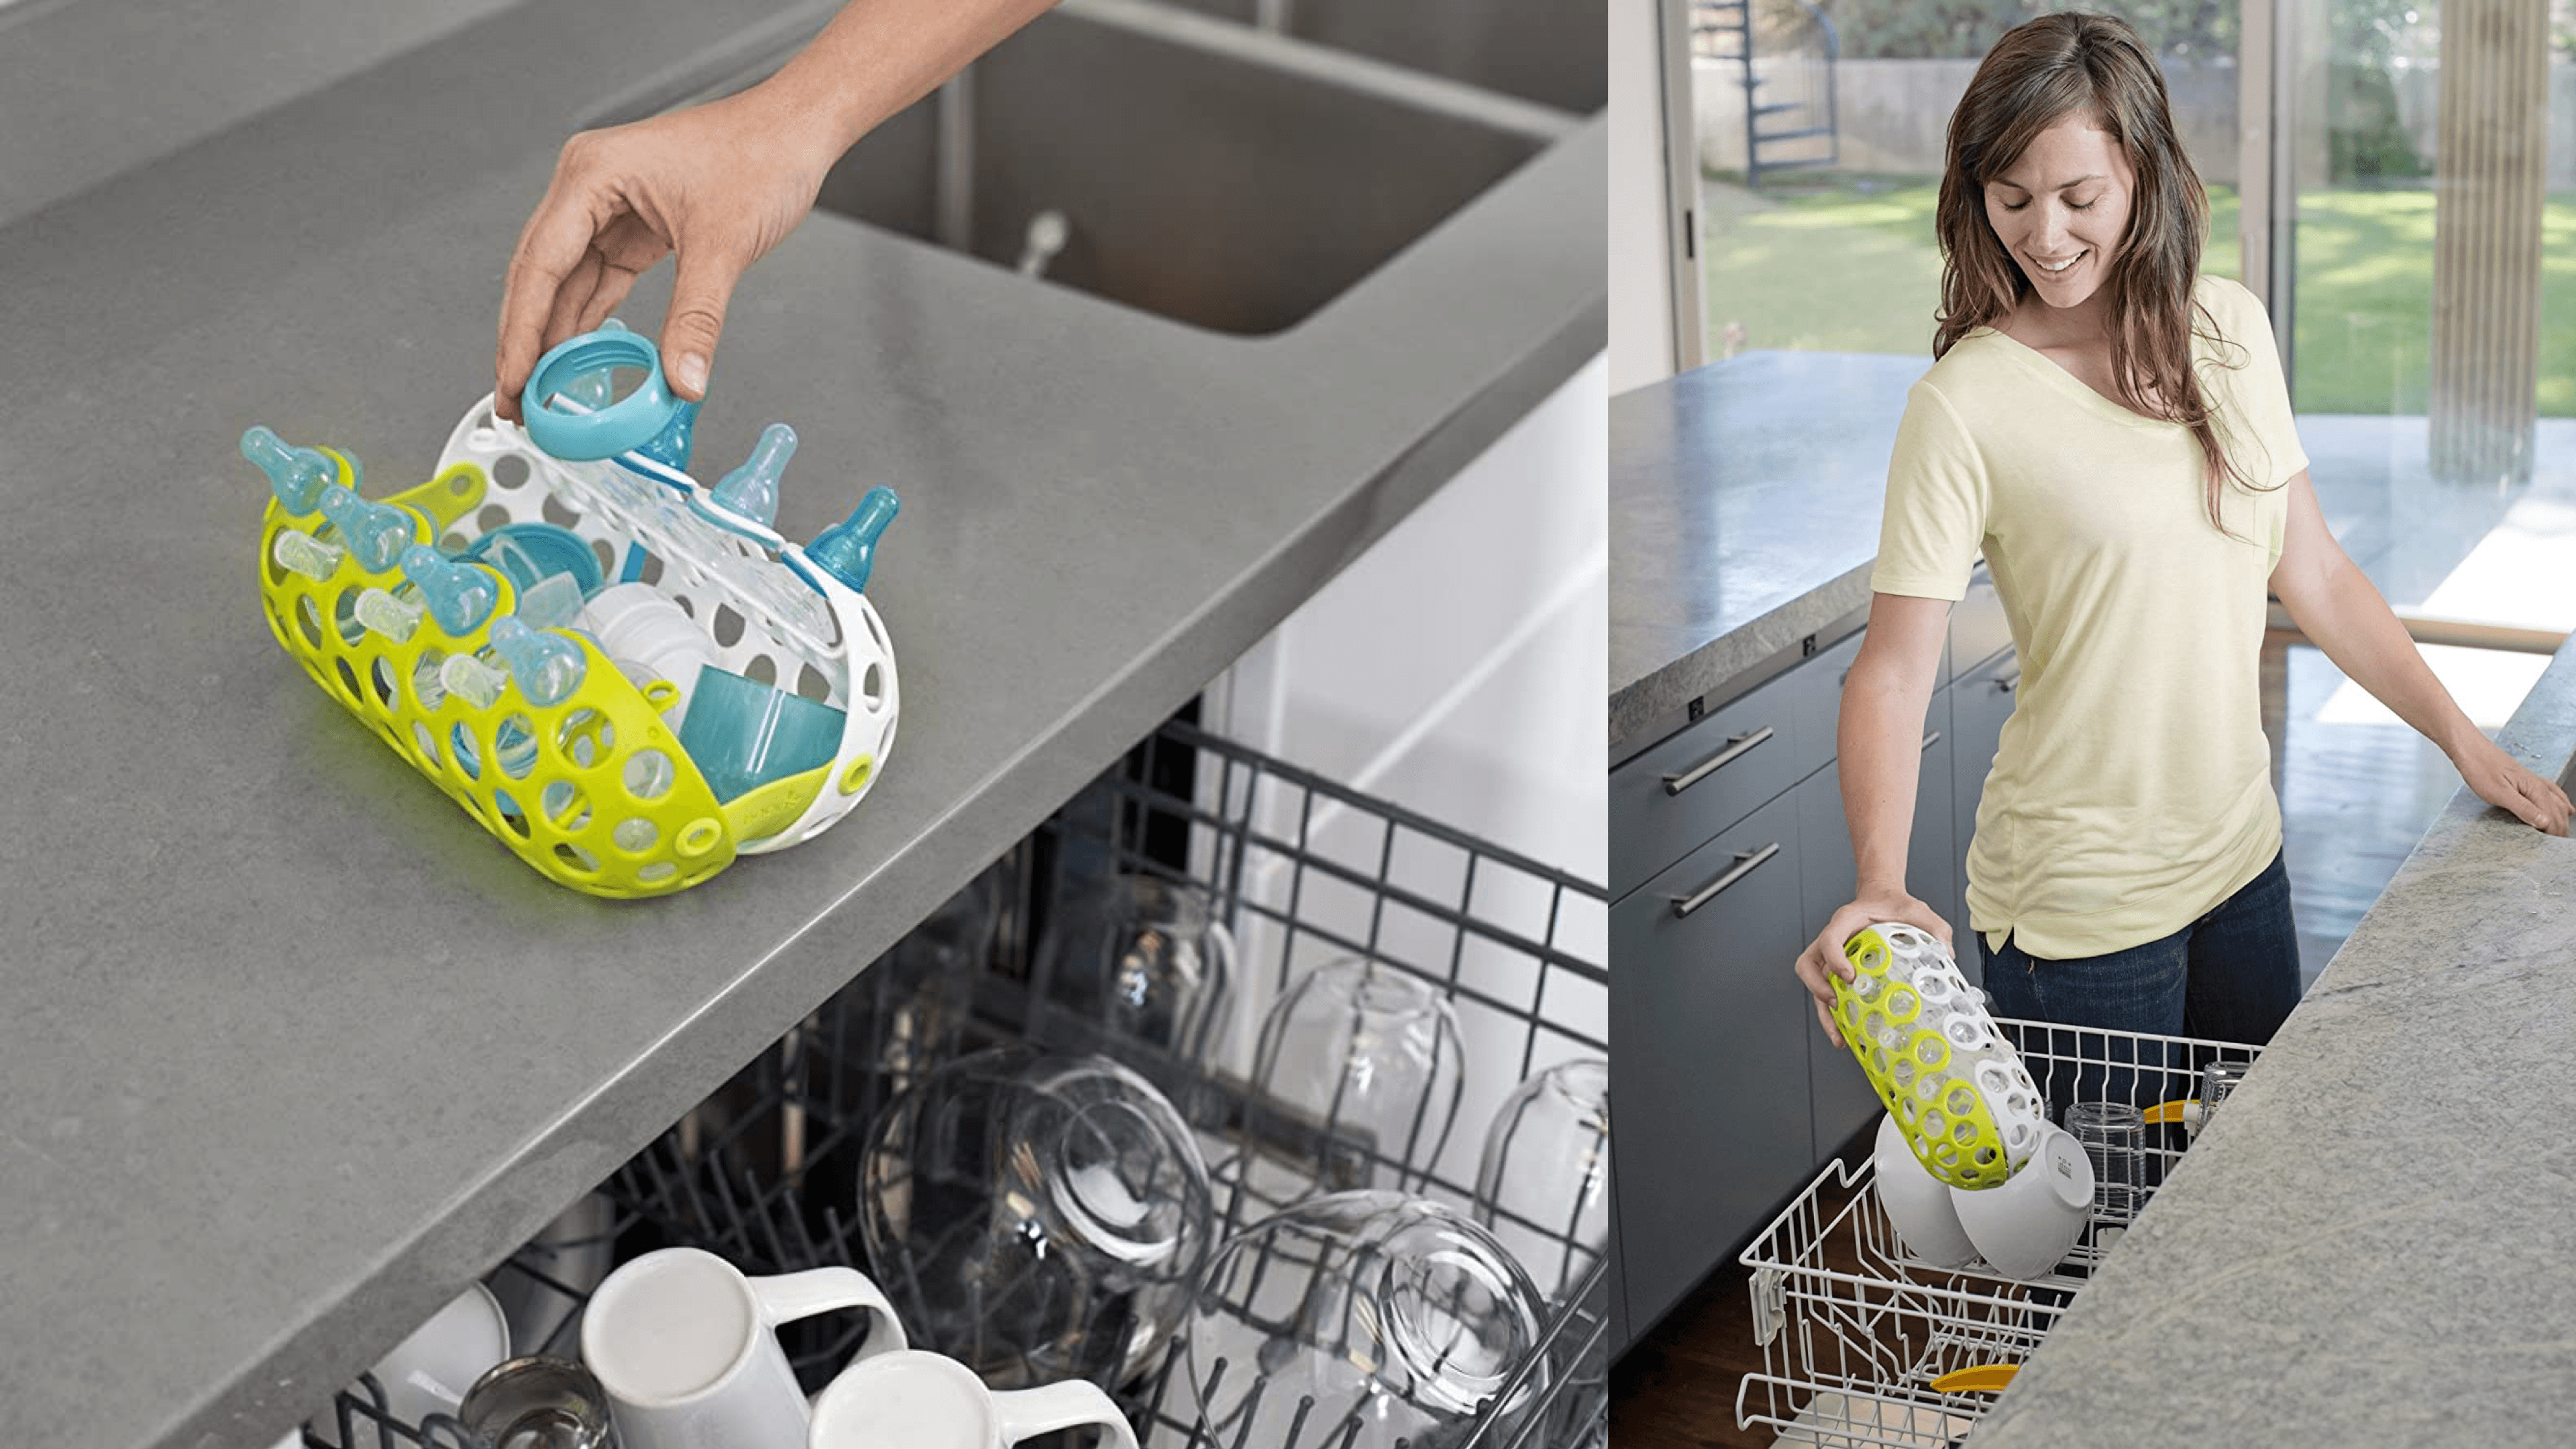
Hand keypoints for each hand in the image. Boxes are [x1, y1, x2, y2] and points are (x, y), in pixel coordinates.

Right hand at [495, 85, 838, 421]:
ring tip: (543, 389)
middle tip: (516, 398)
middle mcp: (589, 184)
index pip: (541, 265)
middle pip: (540, 274)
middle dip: (527, 339)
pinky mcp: (632, 222)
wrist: (795, 130)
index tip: (513, 379)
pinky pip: (598, 278)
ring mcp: (608, 204)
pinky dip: (588, 317)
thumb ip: (696, 320)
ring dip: (555, 334)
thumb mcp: (723, 245)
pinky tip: (578, 356)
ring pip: (566, 280)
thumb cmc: (760, 153)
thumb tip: (682, 379)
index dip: (522, 331)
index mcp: (593, 173)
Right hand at [1794, 894, 1953, 1049]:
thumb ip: (1935, 929)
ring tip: (1838, 1037)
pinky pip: (1826, 992)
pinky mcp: (1836, 970)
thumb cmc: (1898, 905)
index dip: (1835, 959)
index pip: (1829, 939)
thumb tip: (1947, 956)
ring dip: (1821, 1011)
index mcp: (1846, 921)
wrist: (1884, 901)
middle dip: (1818, 988)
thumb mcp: (1919, 912)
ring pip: (1812, 983)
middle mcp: (1832, 938)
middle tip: (1836, 1004)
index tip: (1850, 977)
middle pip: (1808, 964)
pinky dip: (1832, 1015)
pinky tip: (1847, 1035)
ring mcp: (1831, 956)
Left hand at [2454, 734, 2572, 835]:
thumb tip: (2544, 823)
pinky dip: (2561, 804)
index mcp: (2535, 790)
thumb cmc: (2481, 769)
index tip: (2549, 848)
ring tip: (2560, 834)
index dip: (2552, 834)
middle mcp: (2540, 785)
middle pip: (2558, 812)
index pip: (2552, 817)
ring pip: (2558, 803)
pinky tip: (2566, 809)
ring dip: (2561, 819)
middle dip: (2559, 829)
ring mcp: (2535, 781)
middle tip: (2555, 846)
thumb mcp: (2499, 794)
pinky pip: (2552, 793)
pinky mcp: (2527, 779)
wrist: (2471, 750)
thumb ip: (2523, 808)